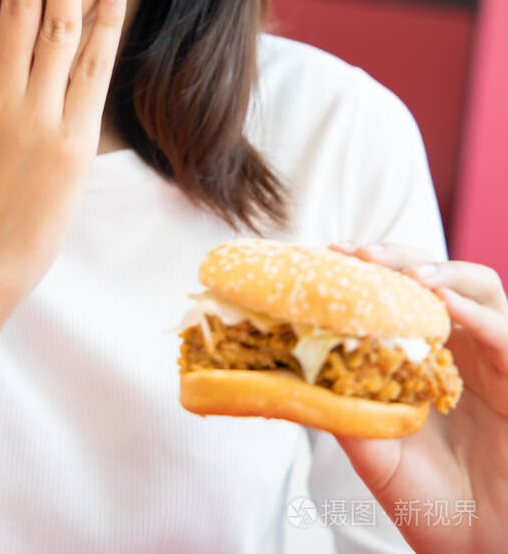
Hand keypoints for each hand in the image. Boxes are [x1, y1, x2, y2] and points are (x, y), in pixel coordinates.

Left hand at [327, 241, 507, 553]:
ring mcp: (494, 355)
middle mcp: (460, 342)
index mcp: (423, 349)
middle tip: (363, 255)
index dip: (367, 268)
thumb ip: (342, 404)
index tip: (331, 254)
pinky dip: (477, 313)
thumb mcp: (371, 447)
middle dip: (397, 256)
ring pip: (480, 287)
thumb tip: (291, 366)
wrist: (473, 546)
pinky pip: (505, 333)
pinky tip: (447, 307)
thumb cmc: (424, 498)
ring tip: (408, 276)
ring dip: (442, 272)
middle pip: (435, 274)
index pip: (397, 289)